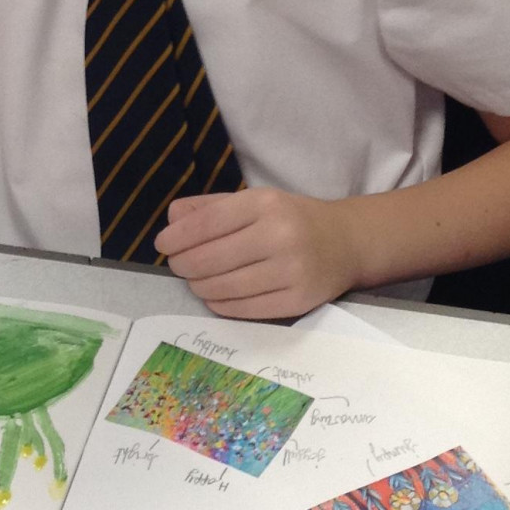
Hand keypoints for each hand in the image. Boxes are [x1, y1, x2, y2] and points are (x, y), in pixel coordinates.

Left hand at [154, 188, 359, 319]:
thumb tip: (172, 219)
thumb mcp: (255, 201)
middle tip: (179, 265)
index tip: (163, 245)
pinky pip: (242, 309)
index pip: (206, 224)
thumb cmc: (292, 219)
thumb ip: (211, 207)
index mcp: (266, 204)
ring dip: (199, 286)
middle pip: (208, 260)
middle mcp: (280, 236)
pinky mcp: (297, 301)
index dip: (177, 238)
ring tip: (198, 280)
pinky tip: (216, 295)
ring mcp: (291, 271)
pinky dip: (220, 304)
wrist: (346, 243)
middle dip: (183, 265)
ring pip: (222, 288)